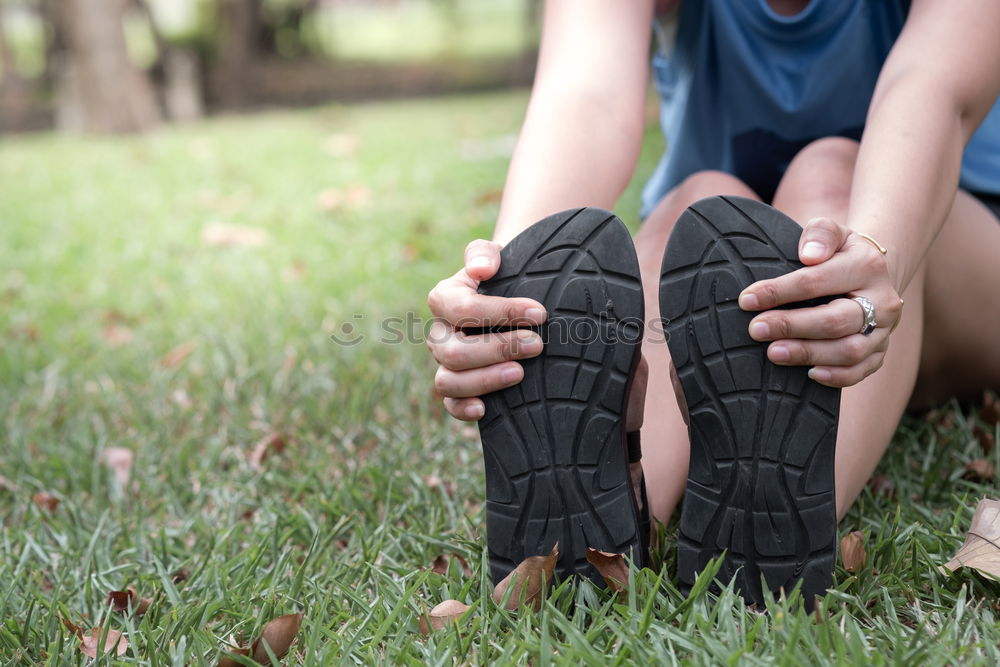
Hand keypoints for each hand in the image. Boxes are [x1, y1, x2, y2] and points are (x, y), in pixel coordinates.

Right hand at [426, 239, 546, 419]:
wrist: (510, 295)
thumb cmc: (504, 276)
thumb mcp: (493, 257)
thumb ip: (483, 254)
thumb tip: (482, 268)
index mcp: (444, 299)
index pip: (463, 309)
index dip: (501, 312)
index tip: (539, 313)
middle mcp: (439, 334)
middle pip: (454, 350)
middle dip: (498, 348)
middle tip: (536, 344)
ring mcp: (445, 363)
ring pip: (448, 380)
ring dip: (484, 379)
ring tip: (520, 372)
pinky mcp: (457, 387)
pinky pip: (449, 404)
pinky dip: (463, 409)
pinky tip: (485, 409)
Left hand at [737, 217, 903, 387]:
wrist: (874, 273)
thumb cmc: (840, 253)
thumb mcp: (833, 231)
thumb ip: (820, 234)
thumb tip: (809, 254)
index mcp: (867, 266)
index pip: (817, 280)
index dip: (779, 291)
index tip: (747, 299)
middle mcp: (882, 300)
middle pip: (835, 320)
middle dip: (791, 326)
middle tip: (756, 329)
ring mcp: (884, 329)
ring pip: (850, 350)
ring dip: (809, 353)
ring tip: (773, 353)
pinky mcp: (881, 351)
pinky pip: (863, 370)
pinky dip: (838, 376)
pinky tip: (809, 374)